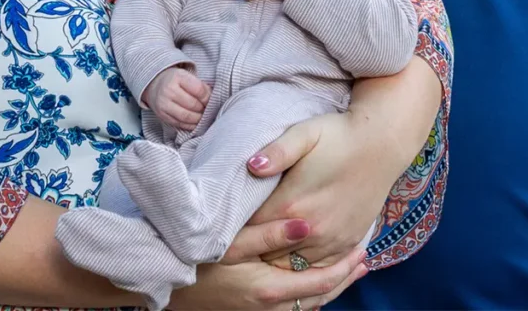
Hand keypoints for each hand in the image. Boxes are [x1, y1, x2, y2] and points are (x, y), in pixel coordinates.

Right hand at [142, 67, 210, 130]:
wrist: (155, 84)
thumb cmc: (176, 80)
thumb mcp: (187, 76)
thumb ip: (200, 86)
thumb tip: (213, 99)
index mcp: (177, 77)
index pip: (198, 90)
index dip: (208, 97)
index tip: (211, 100)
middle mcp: (168, 90)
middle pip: (193, 104)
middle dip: (203, 109)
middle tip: (208, 110)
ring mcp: (164, 104)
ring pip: (186, 116)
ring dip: (198, 119)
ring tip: (203, 116)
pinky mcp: (162, 116)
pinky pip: (179, 124)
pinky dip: (190, 125)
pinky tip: (196, 122)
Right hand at [168, 216, 366, 310]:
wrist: (163, 284)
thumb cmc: (195, 258)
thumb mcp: (231, 241)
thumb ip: (270, 232)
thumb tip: (306, 225)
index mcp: (269, 289)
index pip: (321, 281)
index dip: (344, 267)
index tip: (362, 251)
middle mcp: (270, 308)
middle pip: (319, 296)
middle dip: (343, 278)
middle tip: (364, 260)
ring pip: (306, 305)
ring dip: (328, 287)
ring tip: (347, 268)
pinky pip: (290, 307)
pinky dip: (308, 293)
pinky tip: (312, 281)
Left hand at [247, 112, 396, 268]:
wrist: (381, 144)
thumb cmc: (338, 135)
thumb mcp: (305, 133)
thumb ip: (277, 151)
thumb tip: (251, 165)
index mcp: (293, 203)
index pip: (251, 229)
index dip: (235, 226)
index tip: (226, 220)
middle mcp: (311, 230)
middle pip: (267, 253)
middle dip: (251, 247)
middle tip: (239, 236)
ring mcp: (331, 240)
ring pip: (290, 267)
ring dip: (274, 258)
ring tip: (262, 244)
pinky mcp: (347, 243)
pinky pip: (317, 269)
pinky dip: (301, 264)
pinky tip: (291, 251)